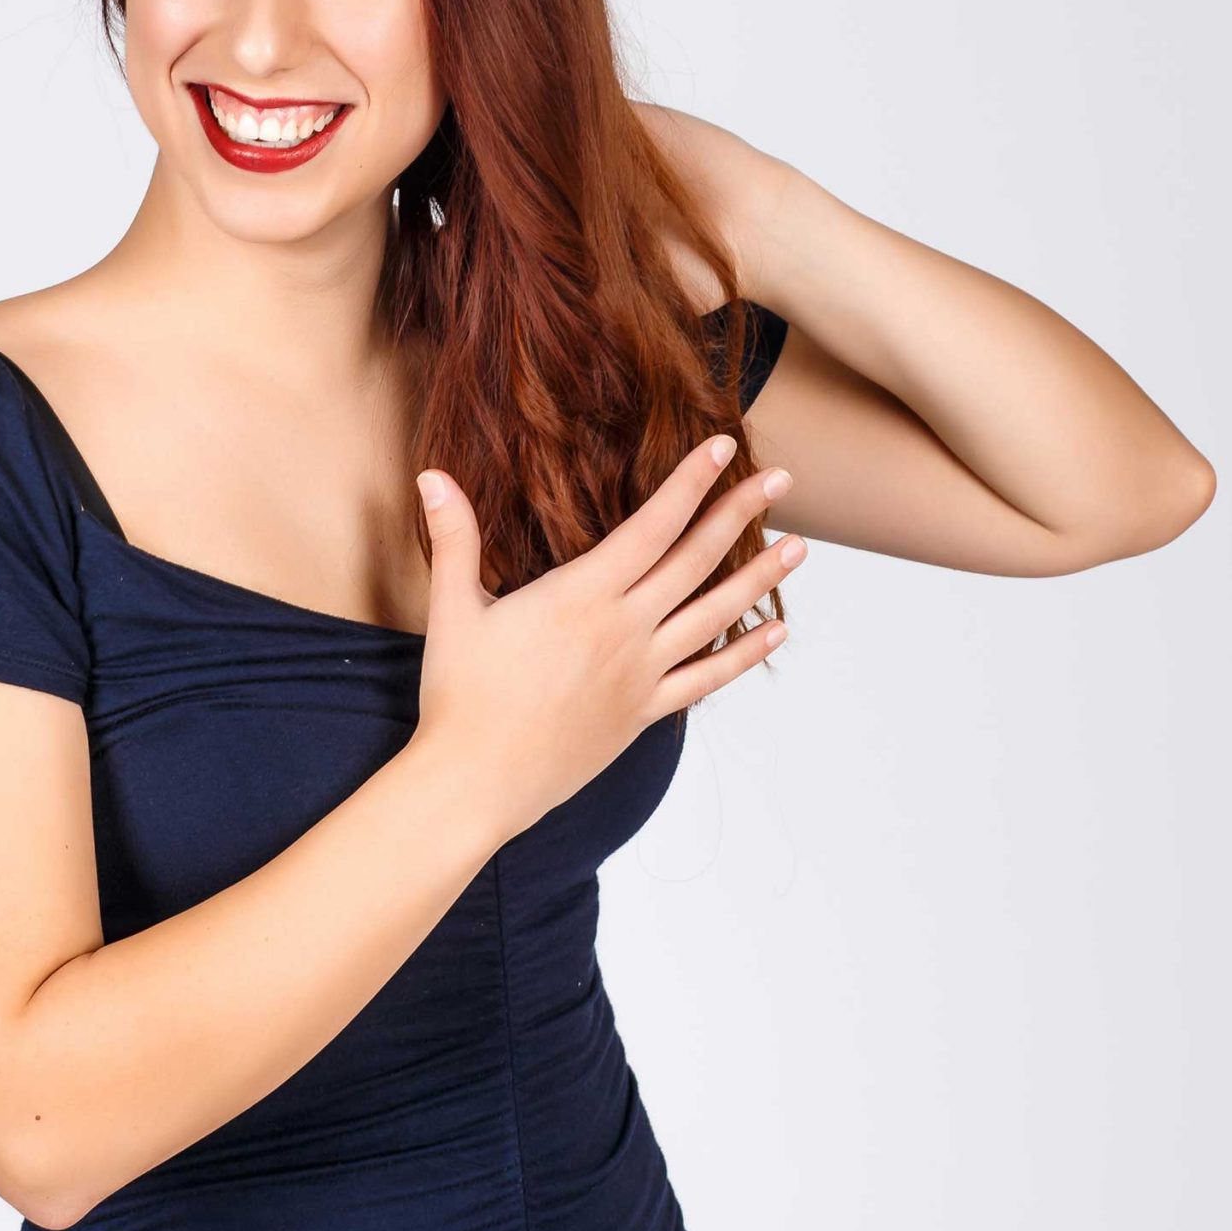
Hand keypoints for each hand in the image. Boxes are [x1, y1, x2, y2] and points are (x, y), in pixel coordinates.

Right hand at [411, 435, 797, 842]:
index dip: (690, 483)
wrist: (475, 782)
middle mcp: (623, 630)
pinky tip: (775, 633)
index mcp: (581, 596)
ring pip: (714, 616)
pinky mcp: (642, 713)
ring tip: (799, 547)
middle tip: (780, 479)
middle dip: (739, 514)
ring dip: (759, 579)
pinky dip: (743, 655)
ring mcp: (639, 674)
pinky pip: (705, 679)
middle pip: (695, 561)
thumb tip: (431, 475)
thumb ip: (454, 538)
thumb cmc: (460, 696)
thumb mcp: (453, 609)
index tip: (724, 448)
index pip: (652, 526)